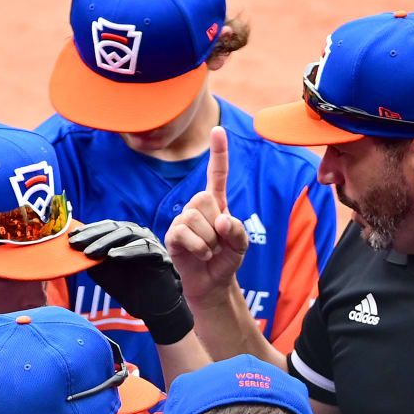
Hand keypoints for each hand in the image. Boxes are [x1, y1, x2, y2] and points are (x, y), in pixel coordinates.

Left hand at [69, 220, 192, 344]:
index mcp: (125, 236)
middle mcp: (139, 235)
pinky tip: (113, 256)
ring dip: (107, 242)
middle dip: (93, 236)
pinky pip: (144, 249)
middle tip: (76, 244)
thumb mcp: (104, 274)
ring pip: (128, 235)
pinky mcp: (161, 255)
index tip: (70, 238)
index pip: (105, 228)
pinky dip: (127, 251)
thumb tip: (71, 252)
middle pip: (114, 228)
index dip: (87, 231)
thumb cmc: (129, 289)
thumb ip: (92, 261)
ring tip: (90, 253)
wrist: (153, 309)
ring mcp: (151, 243)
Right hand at [165, 126, 248, 308]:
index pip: (216, 174)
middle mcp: (196, 207)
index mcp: (216, 203)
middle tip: (218, 242)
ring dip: (209, 241)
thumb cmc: (226, 260)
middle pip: (204, 199)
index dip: (218, 153)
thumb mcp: (241, 244)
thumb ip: (237, 230)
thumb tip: (221, 221)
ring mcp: (182, 220)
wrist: (213, 284)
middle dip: (216, 225)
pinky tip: (202, 255)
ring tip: (210, 251)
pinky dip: (200, 248)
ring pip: (194, 218)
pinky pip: (185, 234)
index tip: (218, 130)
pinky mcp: (172, 235)